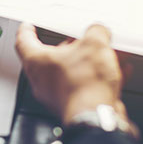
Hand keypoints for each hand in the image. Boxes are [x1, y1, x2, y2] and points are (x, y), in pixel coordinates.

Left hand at [14, 23, 128, 122]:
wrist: (96, 117)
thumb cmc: (84, 85)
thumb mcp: (94, 44)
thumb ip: (96, 32)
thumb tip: (99, 32)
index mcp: (37, 62)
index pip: (24, 41)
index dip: (27, 30)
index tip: (29, 26)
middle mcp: (43, 81)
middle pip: (55, 57)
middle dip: (73, 46)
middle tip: (85, 38)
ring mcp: (58, 95)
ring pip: (74, 72)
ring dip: (92, 62)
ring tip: (109, 54)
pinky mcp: (75, 106)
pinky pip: (86, 86)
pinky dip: (100, 78)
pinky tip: (118, 71)